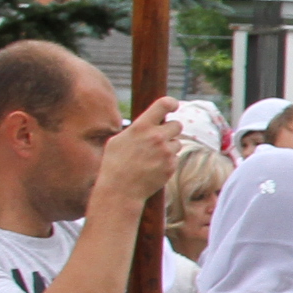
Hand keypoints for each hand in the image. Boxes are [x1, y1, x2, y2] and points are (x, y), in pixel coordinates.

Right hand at [94, 98, 184, 213]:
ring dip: (169, 147)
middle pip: (177, 124)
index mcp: (141, 127)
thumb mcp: (118, 140)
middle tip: (160, 137)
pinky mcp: (171, 165)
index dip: (171, 103)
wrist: (121, 190)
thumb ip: (136, 129)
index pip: (163, 104)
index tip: (173, 105)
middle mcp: (156, 137)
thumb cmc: (115, 164)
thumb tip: (149, 121)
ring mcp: (166, 152)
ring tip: (151, 156)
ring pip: (176, 142)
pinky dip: (168, 161)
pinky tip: (153, 167)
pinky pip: (175, 157)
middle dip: (171, 129)